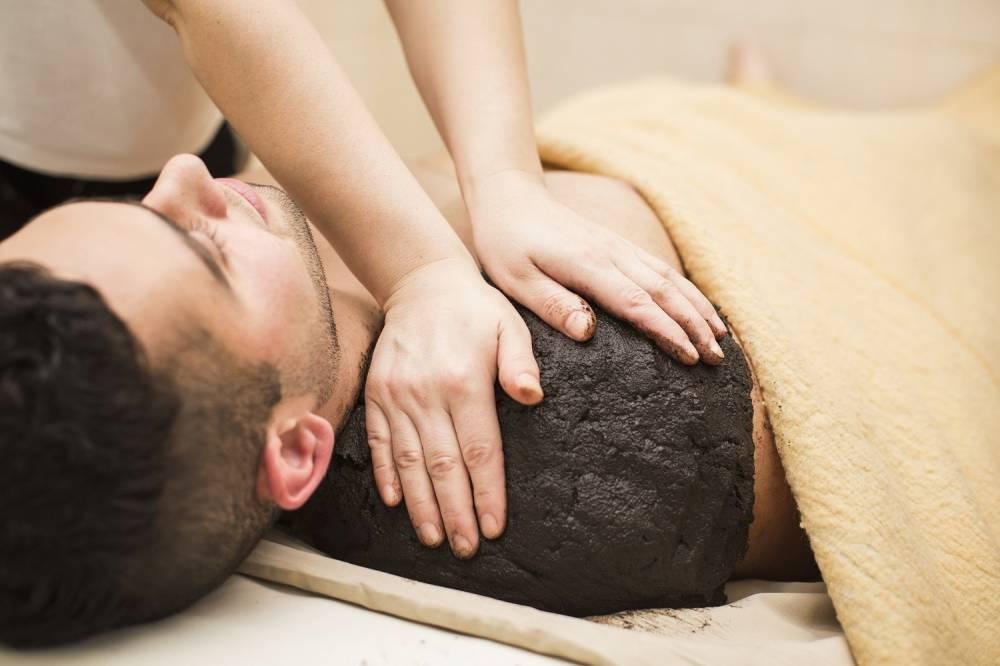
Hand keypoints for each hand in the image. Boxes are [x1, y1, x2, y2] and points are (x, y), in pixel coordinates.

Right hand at [364, 257, 541, 557]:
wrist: (420, 281)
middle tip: (466, 548)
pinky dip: (387, 474)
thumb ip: (520, 363)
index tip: (493, 527)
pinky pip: (378, 441)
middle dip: (455, 512)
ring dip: (421, 504)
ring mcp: (396, 395)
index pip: (478, 450)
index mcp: (464, 381)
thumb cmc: (475, 308)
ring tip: (434, 537)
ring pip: (408, 461)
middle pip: (443, 466)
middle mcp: (427, 394)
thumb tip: (530, 397)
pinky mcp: (376, 392)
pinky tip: (397, 501)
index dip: (486, 493)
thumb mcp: (509, 326)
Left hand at [468, 171, 726, 363]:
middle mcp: (612, 253)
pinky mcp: (618, 245)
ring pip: (669, 278)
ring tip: (721, 338)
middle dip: (695, 325)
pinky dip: (686, 290)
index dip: (667, 331)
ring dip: (698, 308)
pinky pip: (661, 268)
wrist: (509, 197)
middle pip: (664, 291)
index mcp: (588, 264)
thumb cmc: (505, 244)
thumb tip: (589, 332)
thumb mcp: (515, 280)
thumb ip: (552, 305)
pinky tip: (699, 307)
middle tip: (717, 359)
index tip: (690, 357)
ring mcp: (619, 246)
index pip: (637, 303)